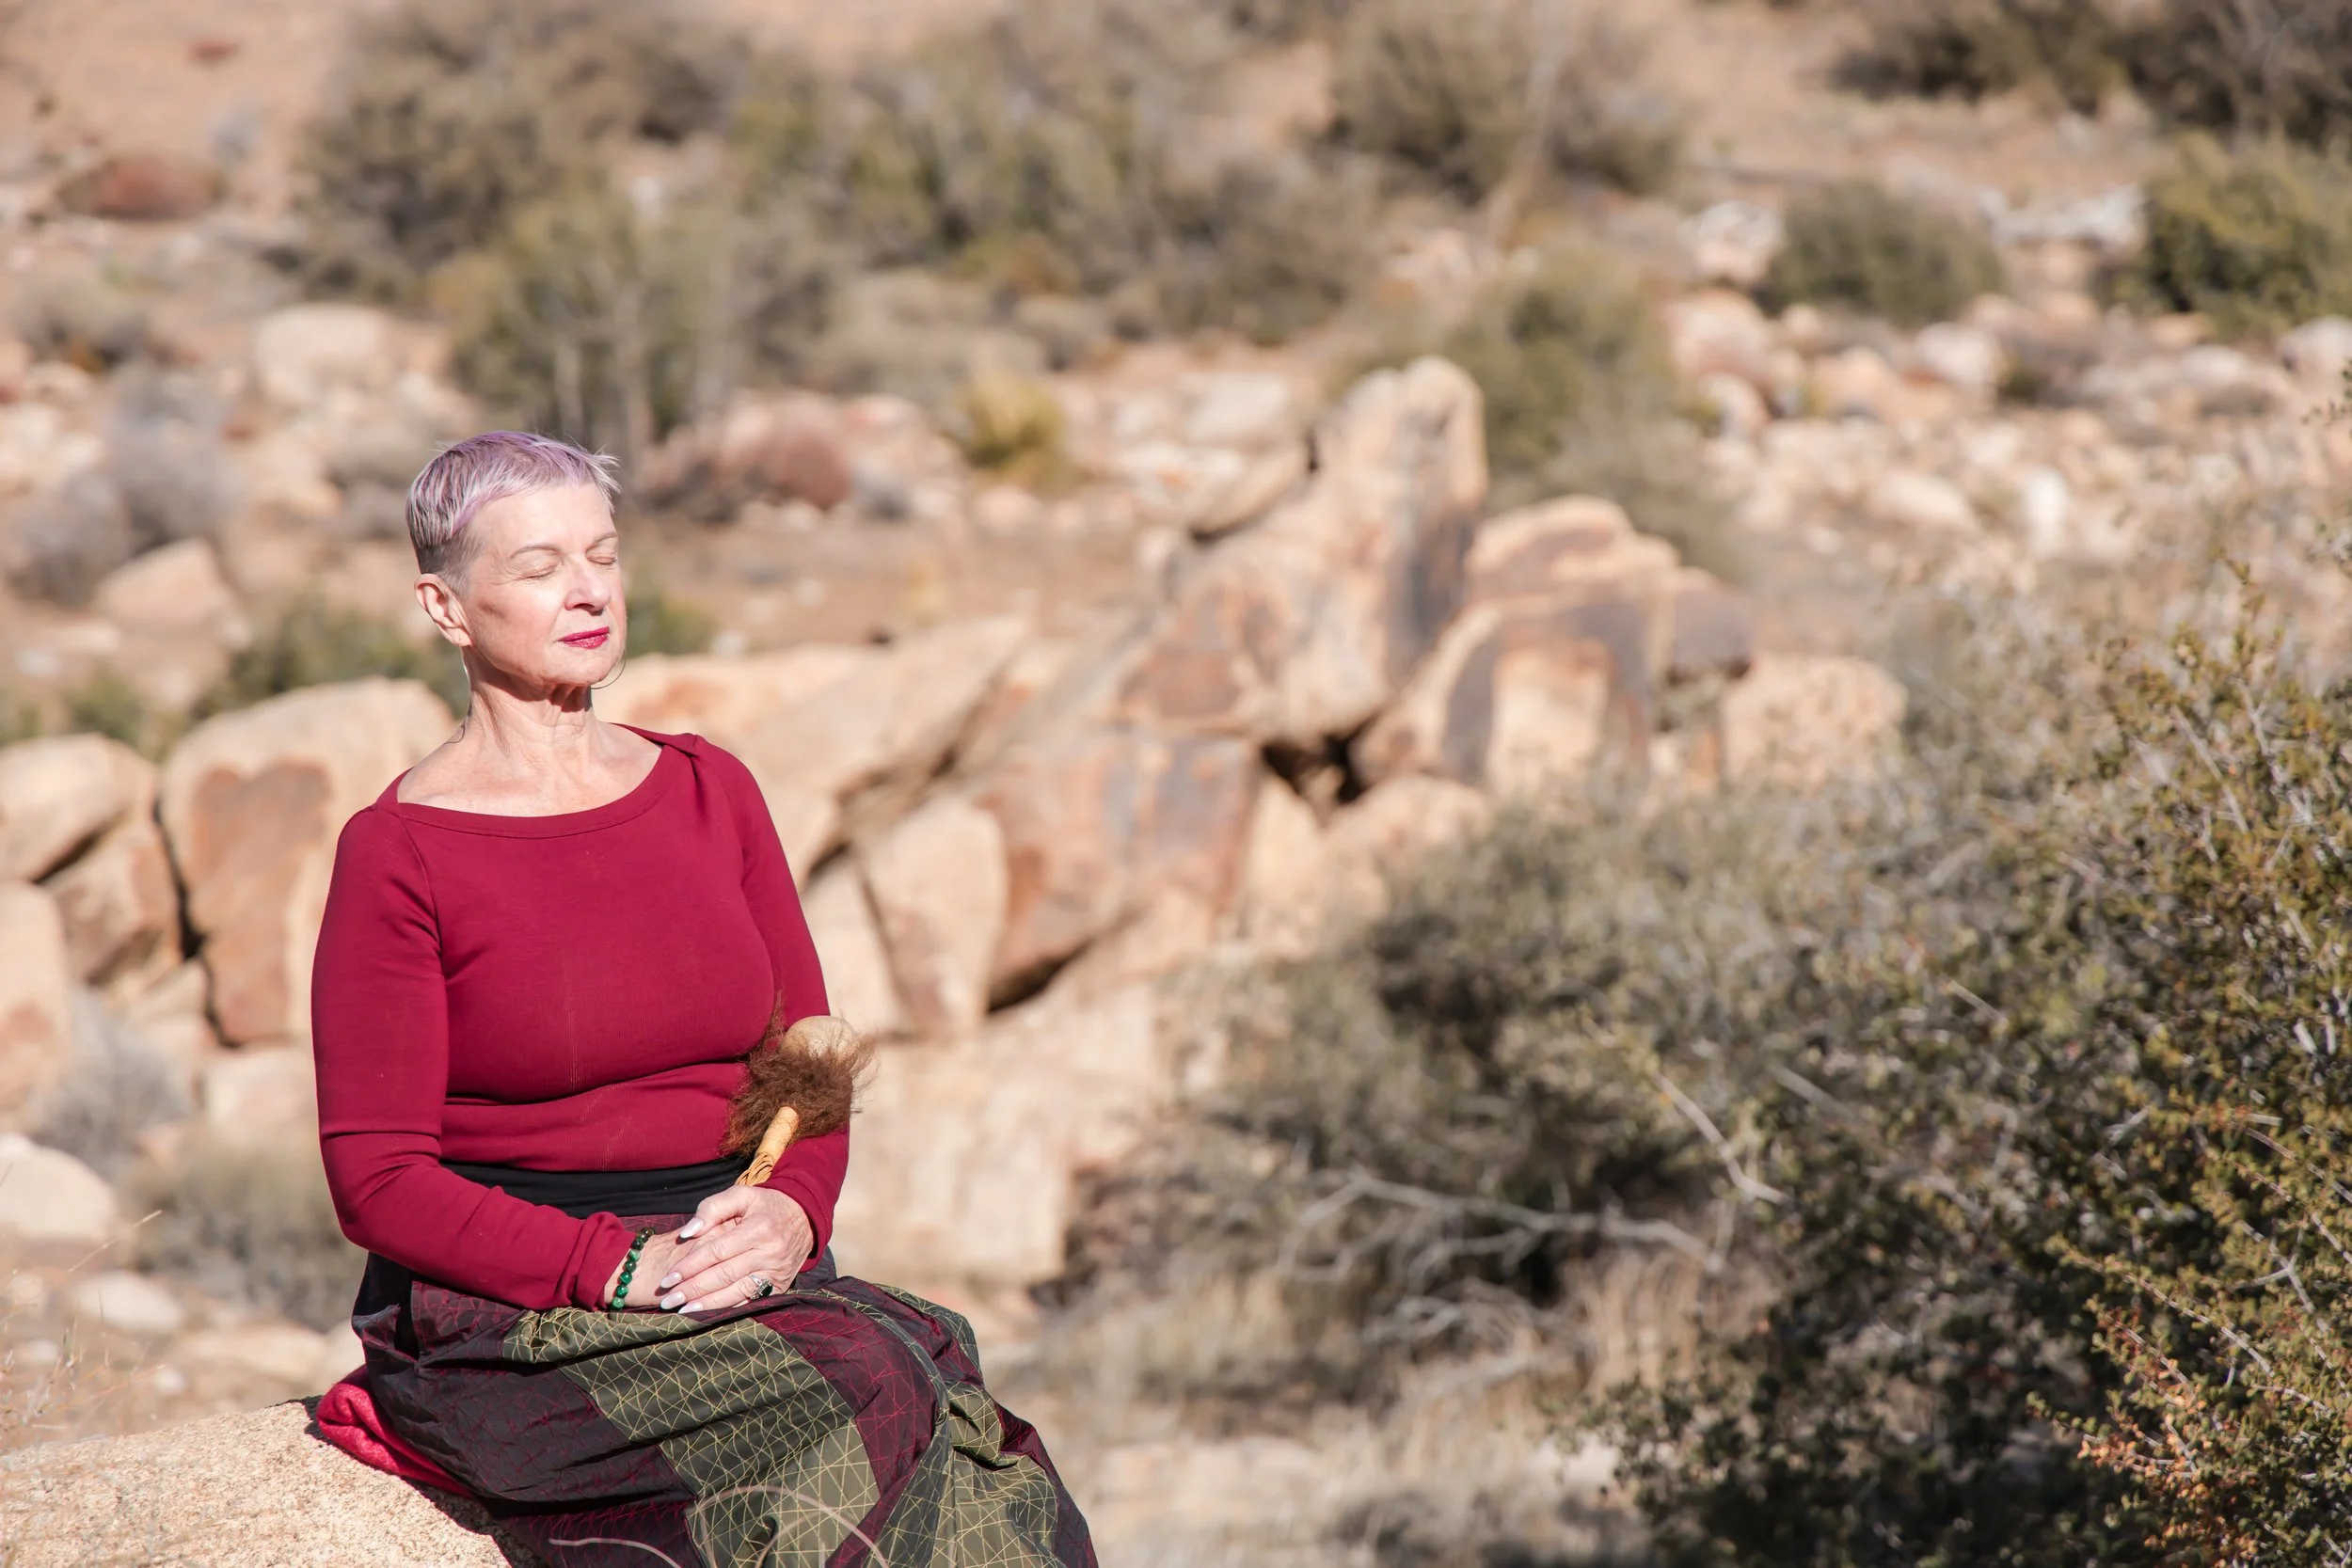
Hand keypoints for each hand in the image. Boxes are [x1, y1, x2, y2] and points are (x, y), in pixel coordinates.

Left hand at [654, 1186, 813, 1312]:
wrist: (805, 1217)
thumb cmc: (765, 1205)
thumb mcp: (741, 1195)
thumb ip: (712, 1208)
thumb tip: (688, 1233)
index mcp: (759, 1228)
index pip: (717, 1251)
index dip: (690, 1265)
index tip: (668, 1277)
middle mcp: (770, 1252)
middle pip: (724, 1275)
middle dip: (693, 1288)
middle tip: (668, 1298)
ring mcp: (776, 1272)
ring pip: (737, 1292)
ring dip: (708, 1304)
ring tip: (683, 1309)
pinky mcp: (780, 1286)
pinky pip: (751, 1301)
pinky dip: (728, 1308)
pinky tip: (708, 1313)